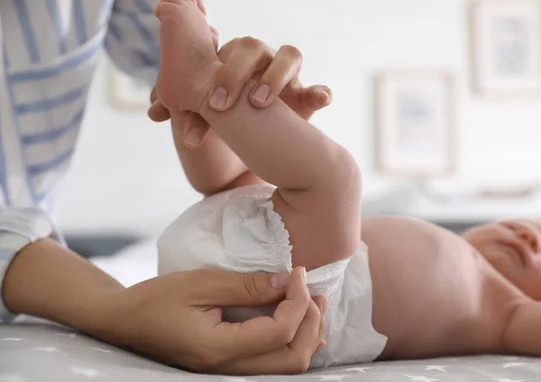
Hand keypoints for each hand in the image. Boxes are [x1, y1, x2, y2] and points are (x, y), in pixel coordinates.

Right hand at [99, 267, 325, 374]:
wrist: (124, 321)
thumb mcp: (201, 283)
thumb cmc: (156, 299)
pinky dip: (292, 343)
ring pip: (286, 366)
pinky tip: (299, 322)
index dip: (297, 301)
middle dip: (311, 323)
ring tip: (312, 303)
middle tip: (313, 291)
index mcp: (218, 349)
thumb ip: (246, 285)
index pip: (279, 332)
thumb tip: (288, 281)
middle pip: (292, 359)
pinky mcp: (228, 366)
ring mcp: (227, 372)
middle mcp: (227, 369)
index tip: (298, 273)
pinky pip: (272, 364)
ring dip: (306, 335)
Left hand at [148, 33, 331, 146]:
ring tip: (258, 103)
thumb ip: (181, 110)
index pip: (223, 51)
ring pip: (288, 56)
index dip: (212, 71)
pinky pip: (317, 90)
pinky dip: (320, 92)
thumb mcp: (203, 116)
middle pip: (251, 47)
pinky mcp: (306, 100)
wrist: (260, 143)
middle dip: (233, 74)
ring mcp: (286, 79)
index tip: (203, 103)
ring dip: (274, 76)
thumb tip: (153, 112)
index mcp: (233, 61)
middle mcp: (260, 63)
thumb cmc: (229, 120)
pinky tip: (319, 98)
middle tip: (218, 105)